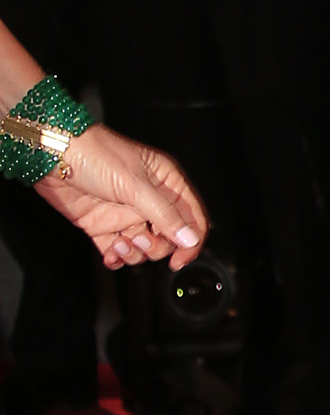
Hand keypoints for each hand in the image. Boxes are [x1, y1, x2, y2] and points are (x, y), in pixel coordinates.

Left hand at [34, 122, 205, 269]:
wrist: (52, 156)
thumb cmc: (95, 155)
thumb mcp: (135, 185)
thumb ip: (165, 214)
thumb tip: (190, 239)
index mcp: (165, 182)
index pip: (191, 216)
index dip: (191, 240)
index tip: (180, 259)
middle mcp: (148, 200)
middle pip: (168, 237)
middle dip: (157, 247)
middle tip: (141, 240)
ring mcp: (125, 214)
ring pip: (144, 248)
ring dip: (134, 253)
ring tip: (119, 243)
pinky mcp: (103, 226)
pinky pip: (118, 251)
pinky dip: (116, 258)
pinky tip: (111, 254)